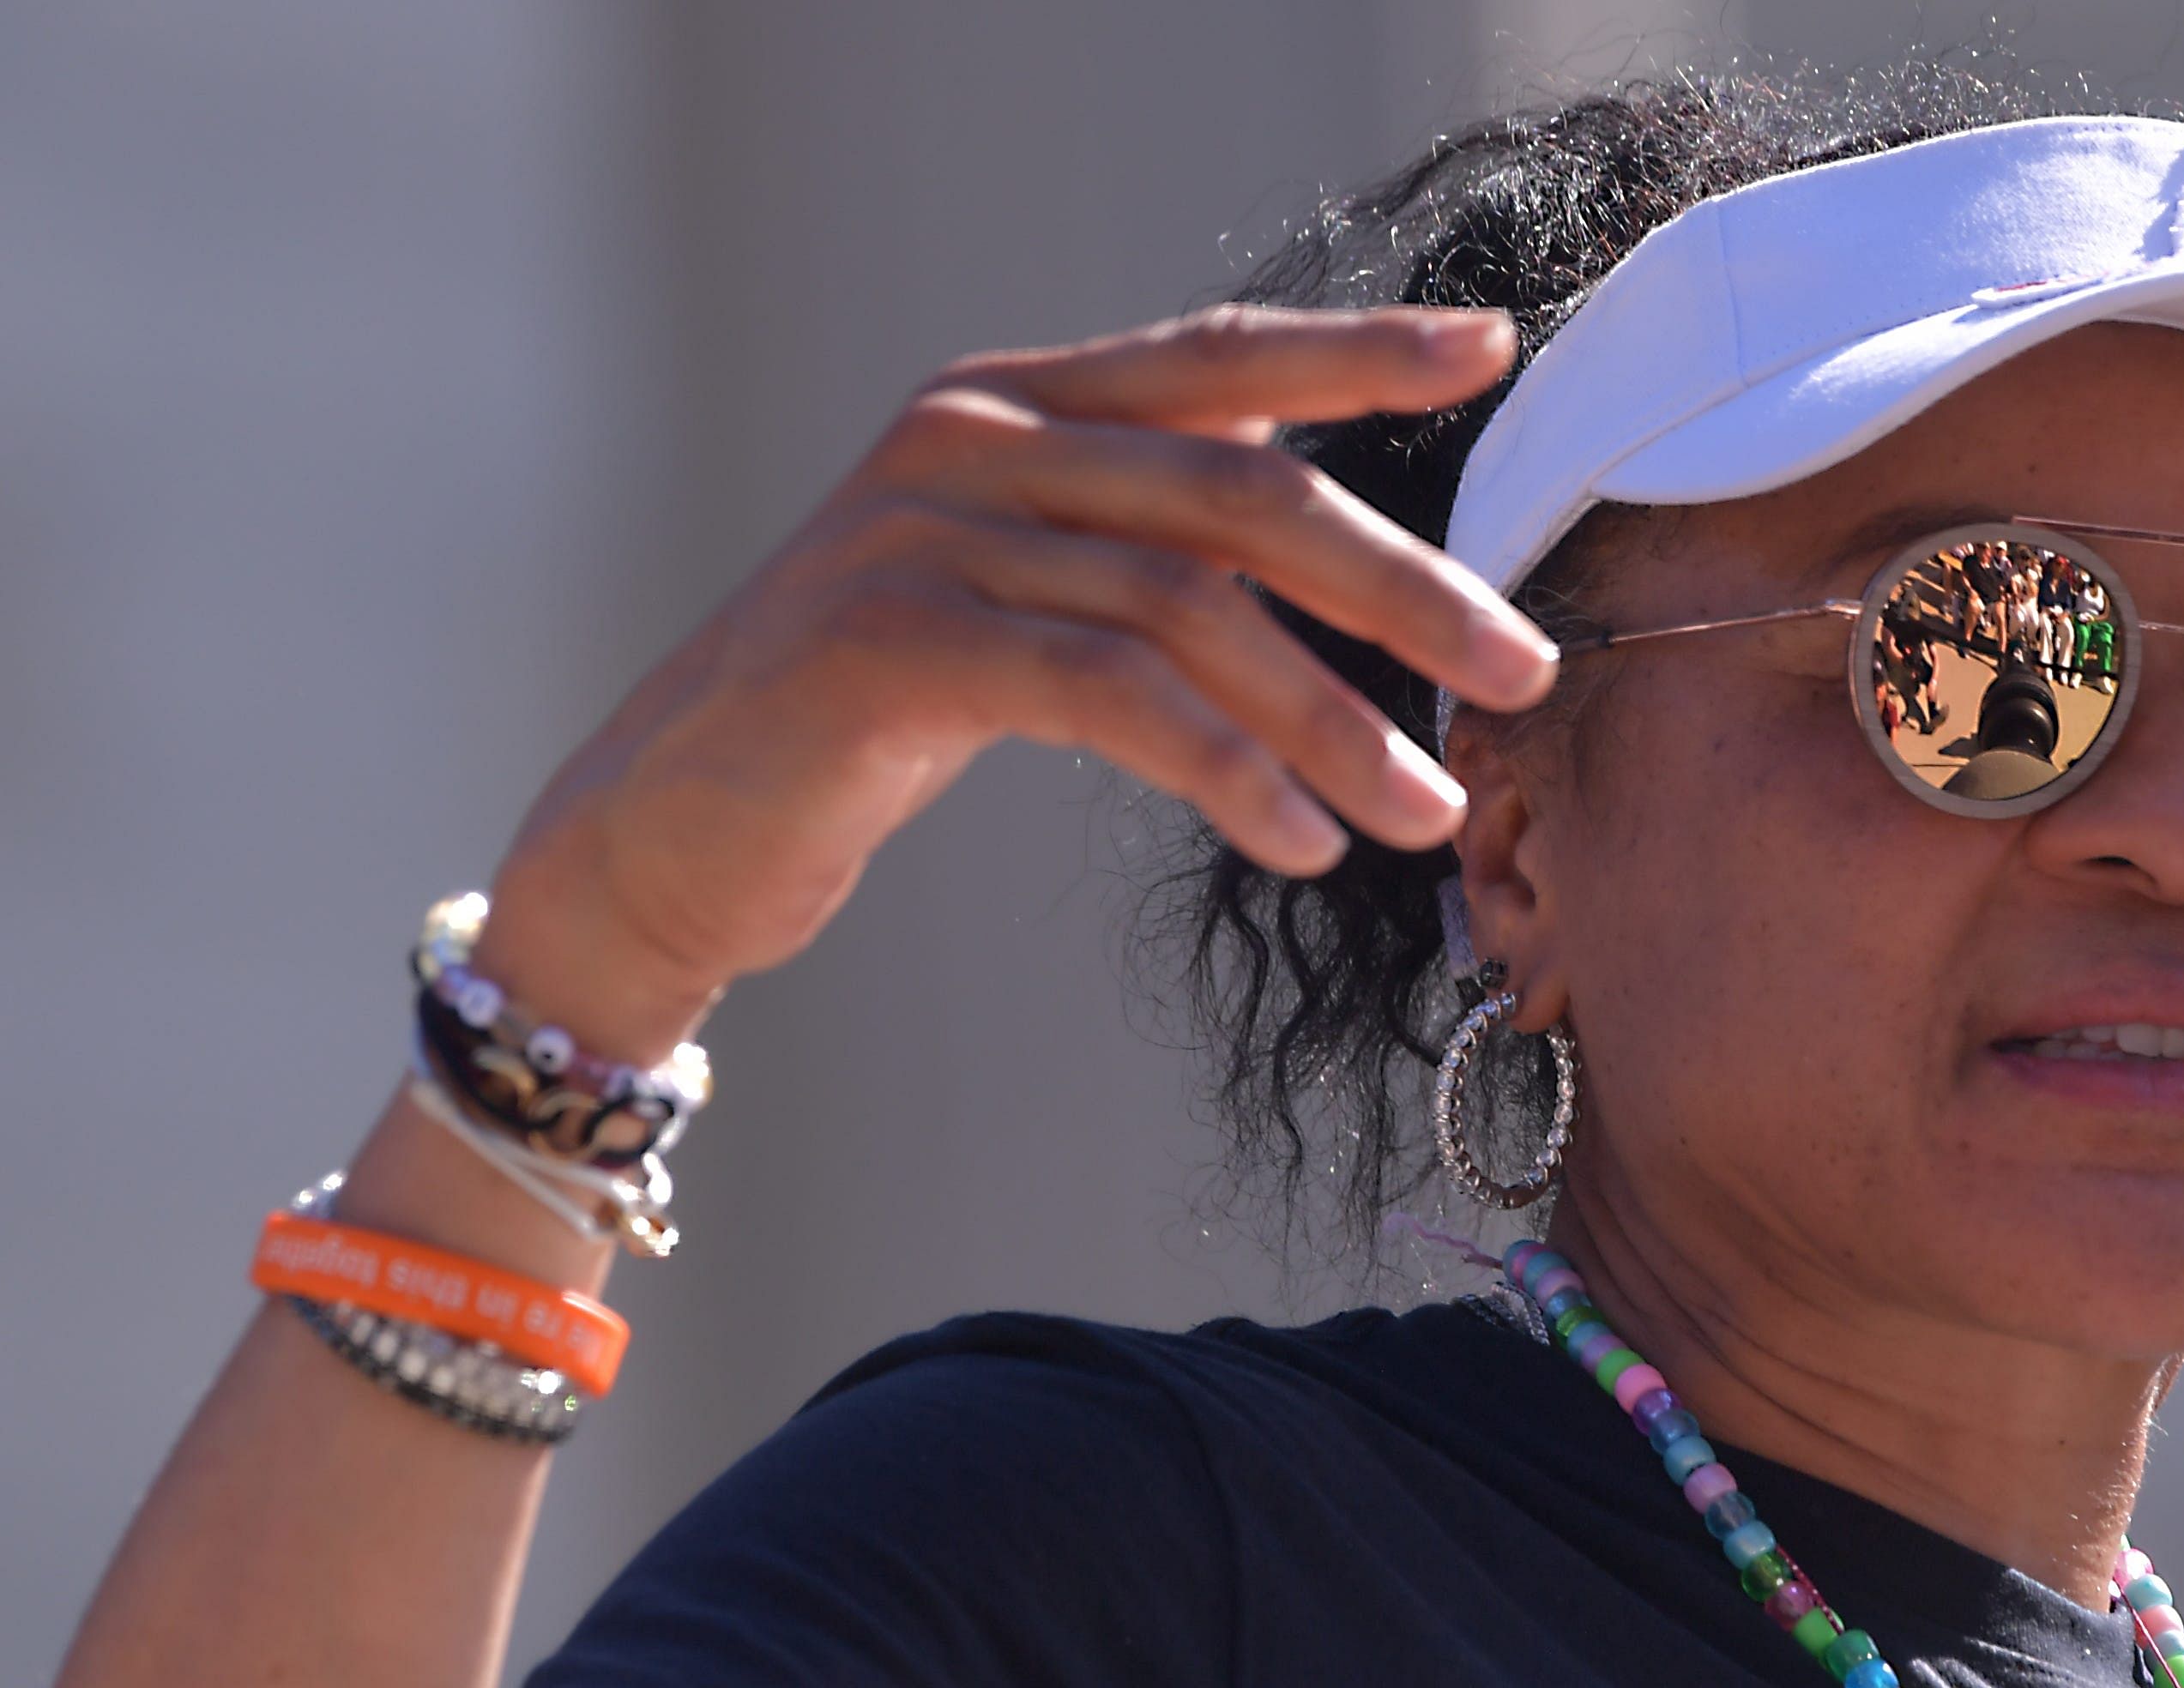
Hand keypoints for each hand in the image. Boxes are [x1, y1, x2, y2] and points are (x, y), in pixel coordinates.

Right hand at [477, 304, 1554, 1056]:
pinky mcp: (892, 644)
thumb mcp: (1010, 611)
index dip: (1357, 351)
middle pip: (1239, 487)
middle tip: (1521, 674)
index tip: (1490, 352)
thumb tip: (1297, 535)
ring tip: (1427, 813)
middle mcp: (967, 440)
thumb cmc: (858, 732)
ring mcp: (921, 535)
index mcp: (1009, 410)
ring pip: (1191, 605)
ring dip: (1334, 719)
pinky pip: (1108, 693)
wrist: (662, 839)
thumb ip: (1129, 552)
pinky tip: (1301, 839)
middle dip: (1401, 583)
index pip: (1213, 362)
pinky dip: (1226, 768)